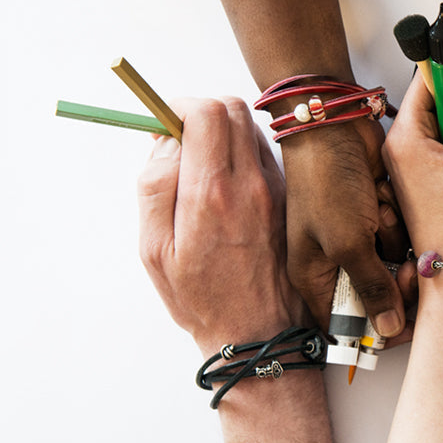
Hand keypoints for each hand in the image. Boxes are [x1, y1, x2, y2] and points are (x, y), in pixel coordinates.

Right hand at [138, 97, 304, 353]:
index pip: (205, 111)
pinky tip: (227, 190)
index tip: (165, 122)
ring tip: (202, 170)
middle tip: (181, 142)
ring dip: (222, 135)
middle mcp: (249, 184)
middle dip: (201, 113)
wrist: (257, 336)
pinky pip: (264, 157)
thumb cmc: (202, 299)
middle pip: (231, 109)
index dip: (179, 106)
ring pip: (249, 130)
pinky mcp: (288, 202)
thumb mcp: (154, 249)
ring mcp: (274, 191)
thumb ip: (155, 186)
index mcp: (211, 193)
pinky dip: (241, 157)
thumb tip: (164, 140)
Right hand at [281, 117, 410, 340]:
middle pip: (376, 296)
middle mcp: (334, 262)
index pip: (346, 323)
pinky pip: (399, 233)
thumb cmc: (326, 183)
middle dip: (395, 282)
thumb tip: (386, 330)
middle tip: (405, 267)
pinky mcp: (375, 216)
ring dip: (396, 241)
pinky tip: (385, 198)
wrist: (333, 128)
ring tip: (383, 216)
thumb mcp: (348, 243)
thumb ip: (371, 287)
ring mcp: (356, 237)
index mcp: (314, 277)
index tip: (404, 326)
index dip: (375, 330)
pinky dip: (398, 218)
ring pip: (393, 263)